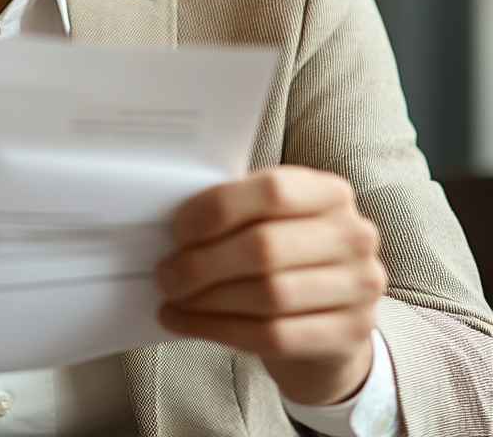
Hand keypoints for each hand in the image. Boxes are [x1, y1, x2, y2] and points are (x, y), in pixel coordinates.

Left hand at [154, 166, 385, 405]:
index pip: (272, 191)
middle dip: (203, 263)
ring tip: (172, 299)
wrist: (331, 317)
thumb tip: (172, 228)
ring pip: (268, 296)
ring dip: (207, 300)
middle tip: (166, 274)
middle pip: (265, 248)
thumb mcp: (270, 218)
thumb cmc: (286, 254)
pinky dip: (218, 330)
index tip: (177, 230)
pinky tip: (185, 324)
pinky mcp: (351, 333)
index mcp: (330, 191)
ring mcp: (360, 286)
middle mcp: (354, 234)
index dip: (217, 210)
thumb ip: (235, 211)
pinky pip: (273, 336)